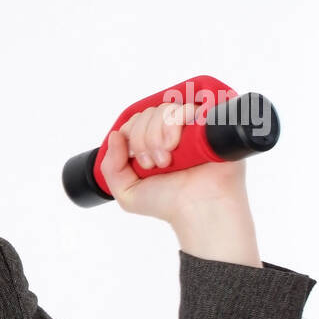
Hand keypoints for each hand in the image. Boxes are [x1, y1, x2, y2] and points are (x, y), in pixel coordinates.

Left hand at [101, 102, 249, 226]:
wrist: (198, 209)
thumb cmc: (167, 203)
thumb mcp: (127, 191)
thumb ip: (111, 166)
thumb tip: (115, 135)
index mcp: (152, 145)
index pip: (134, 121)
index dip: (129, 135)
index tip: (137, 160)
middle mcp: (171, 134)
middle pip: (146, 114)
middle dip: (141, 139)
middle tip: (152, 165)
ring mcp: (189, 128)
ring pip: (163, 110)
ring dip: (155, 135)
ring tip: (166, 160)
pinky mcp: (207, 124)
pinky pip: (185, 108)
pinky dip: (172, 125)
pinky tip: (173, 146)